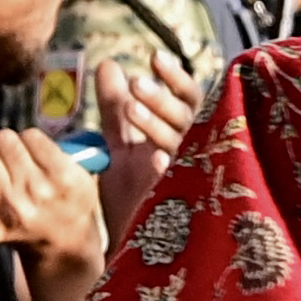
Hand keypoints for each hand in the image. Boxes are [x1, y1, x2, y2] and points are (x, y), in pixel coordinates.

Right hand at [0, 128, 103, 272]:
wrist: (62, 239)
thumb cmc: (4, 220)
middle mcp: (10, 210)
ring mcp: (40, 191)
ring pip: (3, 138)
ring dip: (7, 148)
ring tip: (17, 170)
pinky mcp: (65, 175)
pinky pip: (31, 136)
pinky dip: (31, 143)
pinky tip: (37, 164)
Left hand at [95, 53, 201, 243]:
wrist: (126, 243)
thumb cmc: (130, 191)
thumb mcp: (118, 145)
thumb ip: (114, 108)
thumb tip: (108, 64)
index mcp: (180, 135)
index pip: (189, 98)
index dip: (174, 77)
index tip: (153, 57)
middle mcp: (192, 152)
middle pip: (190, 116)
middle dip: (162, 98)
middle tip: (136, 83)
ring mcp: (190, 177)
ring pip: (184, 144)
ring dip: (159, 124)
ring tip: (131, 106)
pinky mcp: (182, 204)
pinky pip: (182, 183)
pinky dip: (168, 168)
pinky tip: (153, 157)